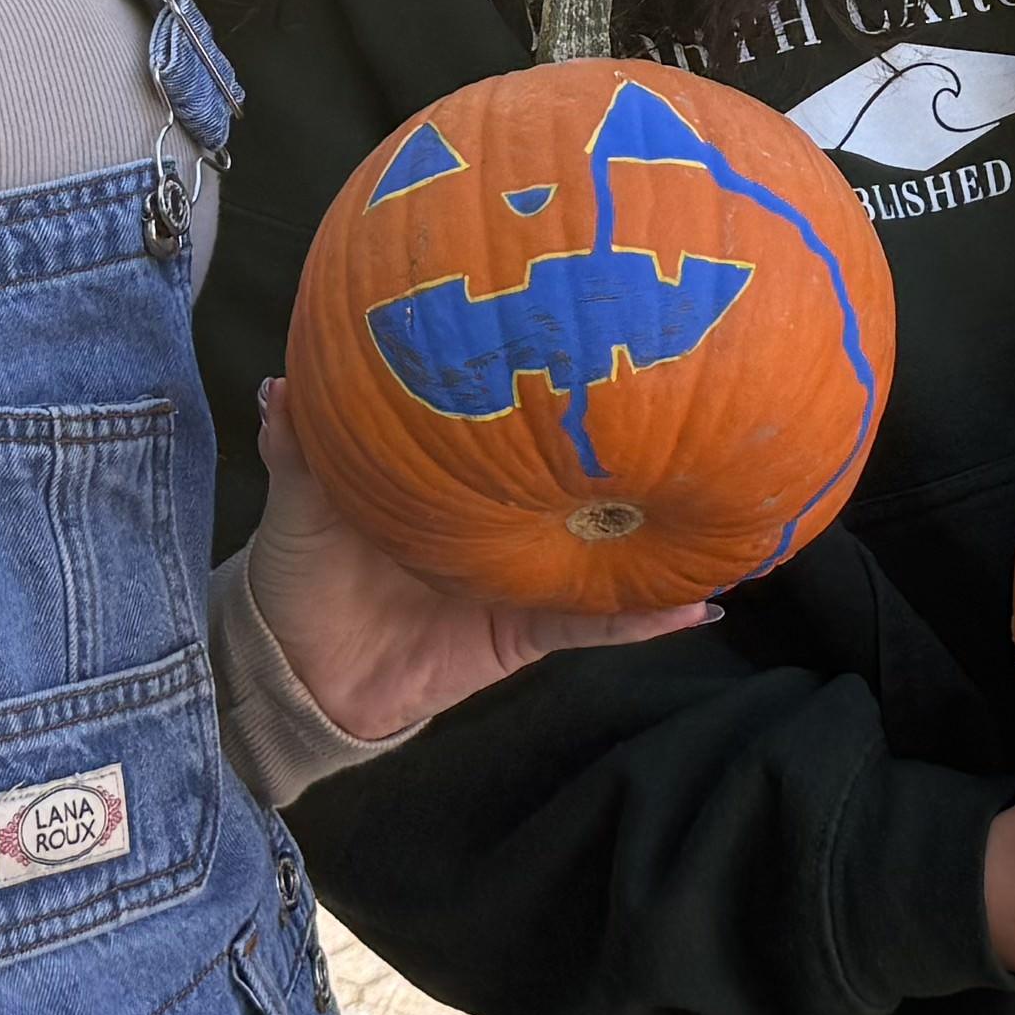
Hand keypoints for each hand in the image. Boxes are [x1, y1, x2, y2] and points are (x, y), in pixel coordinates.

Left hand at [237, 378, 718, 742]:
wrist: (295, 673)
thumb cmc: (298, 570)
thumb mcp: (300, 498)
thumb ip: (300, 445)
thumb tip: (280, 383)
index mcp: (455, 469)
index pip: (517, 420)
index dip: (557, 387)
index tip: (609, 341)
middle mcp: (502, 513)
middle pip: (578, 478)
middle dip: (632, 448)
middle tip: (699, 402)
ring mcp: (524, 572)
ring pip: (607, 549)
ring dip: (663, 535)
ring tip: (733, 508)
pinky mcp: (528, 633)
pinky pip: (597, 625)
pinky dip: (645, 621)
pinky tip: (697, 605)